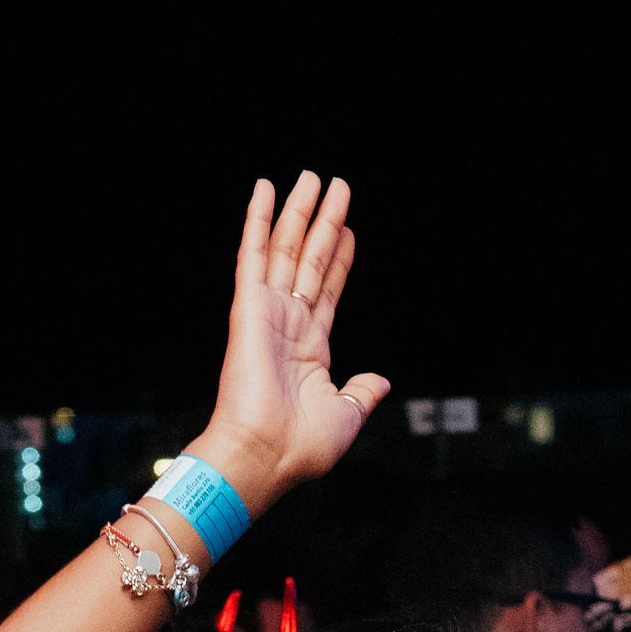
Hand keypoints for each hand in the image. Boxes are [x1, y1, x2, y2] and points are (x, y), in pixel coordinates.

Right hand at [192, 173, 390, 514]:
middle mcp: (288, 325)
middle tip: (336, 185)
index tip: (349, 230)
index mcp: (310, 350)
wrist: (264, 455)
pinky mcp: (248, 308)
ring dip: (298, 211)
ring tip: (311, 176)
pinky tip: (264, 188)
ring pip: (285, 248)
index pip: (327, 291)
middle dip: (324, 222)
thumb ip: (363, 393)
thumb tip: (382, 381)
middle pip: (309, 260)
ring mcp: (267, 313)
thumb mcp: (346, 418)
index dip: (340, 260)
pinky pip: (253, 254)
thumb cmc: (300, 448)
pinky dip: (257, 220)